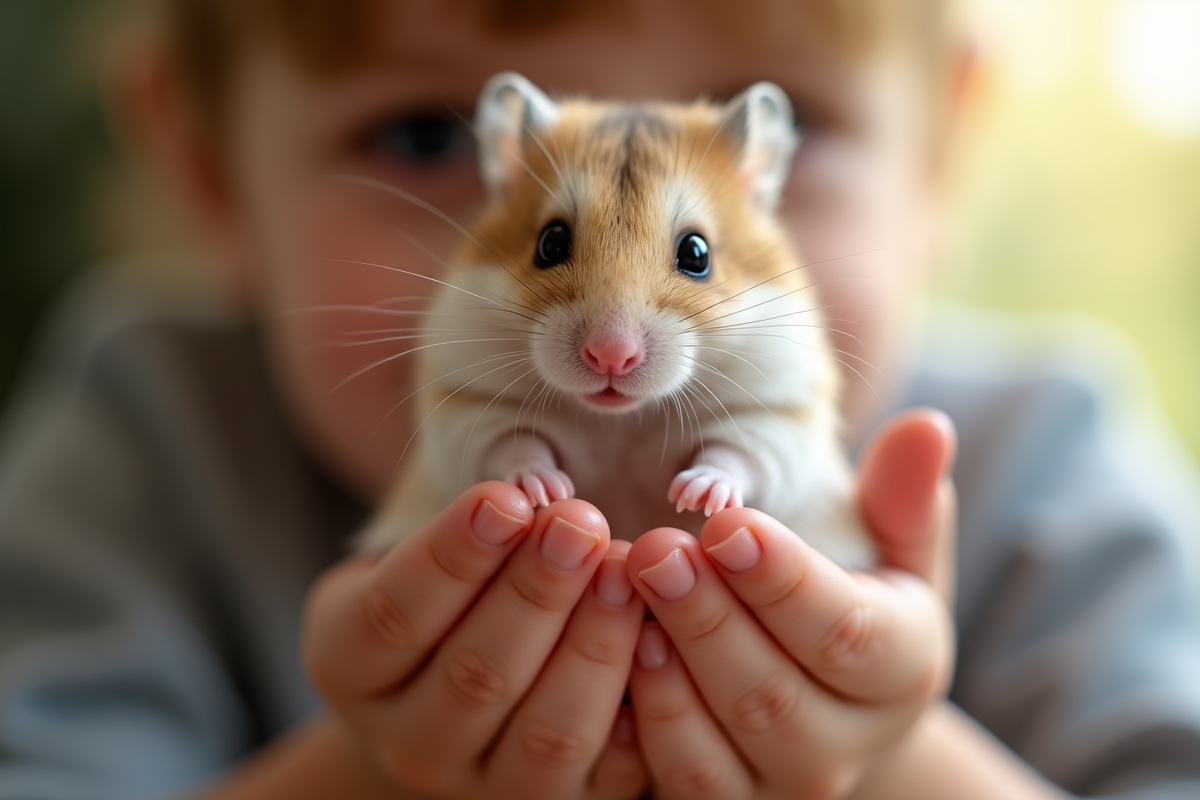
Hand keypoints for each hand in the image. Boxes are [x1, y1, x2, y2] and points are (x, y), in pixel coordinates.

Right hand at [303, 482, 646, 799]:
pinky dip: (643, 707)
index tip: (508, 498)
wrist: (471, 679)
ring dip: (594, 646)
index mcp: (349, 664)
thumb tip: (544, 499)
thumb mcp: (431, 545)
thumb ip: (473, 525)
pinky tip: (660, 638)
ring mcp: (485, 785)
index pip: (394, 616)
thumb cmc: (453, 584)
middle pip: (474, 676)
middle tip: (580, 524)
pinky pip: (612, 773)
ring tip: (625, 571)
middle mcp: (408, 740)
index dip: (454, 557)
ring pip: (546, 734)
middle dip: (535, 593)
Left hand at [624, 409, 956, 798]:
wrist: (828, 695)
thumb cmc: (855, 596)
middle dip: (709, 619)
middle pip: (774, 695)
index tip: (725, 522)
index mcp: (901, 666)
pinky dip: (642, 722)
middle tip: (655, 551)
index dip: (783, 579)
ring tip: (628, 600)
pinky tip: (612, 654)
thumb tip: (928, 426)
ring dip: (667, 672)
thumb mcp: (893, 546)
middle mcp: (849, 741)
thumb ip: (904, 495)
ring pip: (721, 747)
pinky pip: (680, 778)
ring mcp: (784, 781)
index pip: (847, 631)